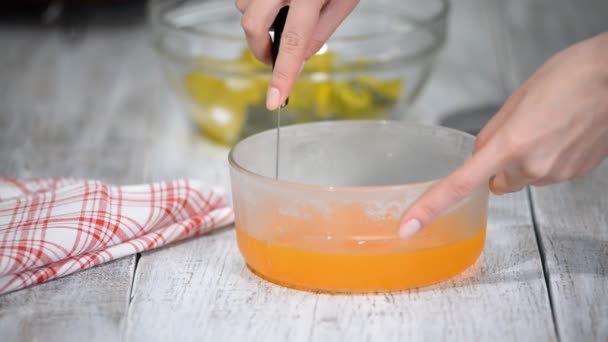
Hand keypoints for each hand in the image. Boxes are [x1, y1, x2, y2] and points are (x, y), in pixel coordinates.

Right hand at [236, 0, 359, 109]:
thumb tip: (299, 59)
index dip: (282, 75)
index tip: (274, 100)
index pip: (293, 41)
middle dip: (260, 49)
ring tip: (282, 15)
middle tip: (274, 58)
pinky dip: (255, 4)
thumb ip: (321, 30)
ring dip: (258, 20)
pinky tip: (275, 0)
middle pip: (252, 25)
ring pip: (243, 7)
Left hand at [399, 32, 607, 237]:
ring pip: (523, 178)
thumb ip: (491, 134)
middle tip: (518, 134)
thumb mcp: (517, 99)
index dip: (430, 207)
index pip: (460, 184)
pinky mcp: (574, 175)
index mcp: (509, 145)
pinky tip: (560, 135)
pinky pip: (546, 174)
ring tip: (546, 128)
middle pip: (497, 183)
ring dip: (524, 161)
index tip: (409, 225)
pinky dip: (546, 160)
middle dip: (498, 166)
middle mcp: (532, 166)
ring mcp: (556, 174)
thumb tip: (478, 155)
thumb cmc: (571, 77)